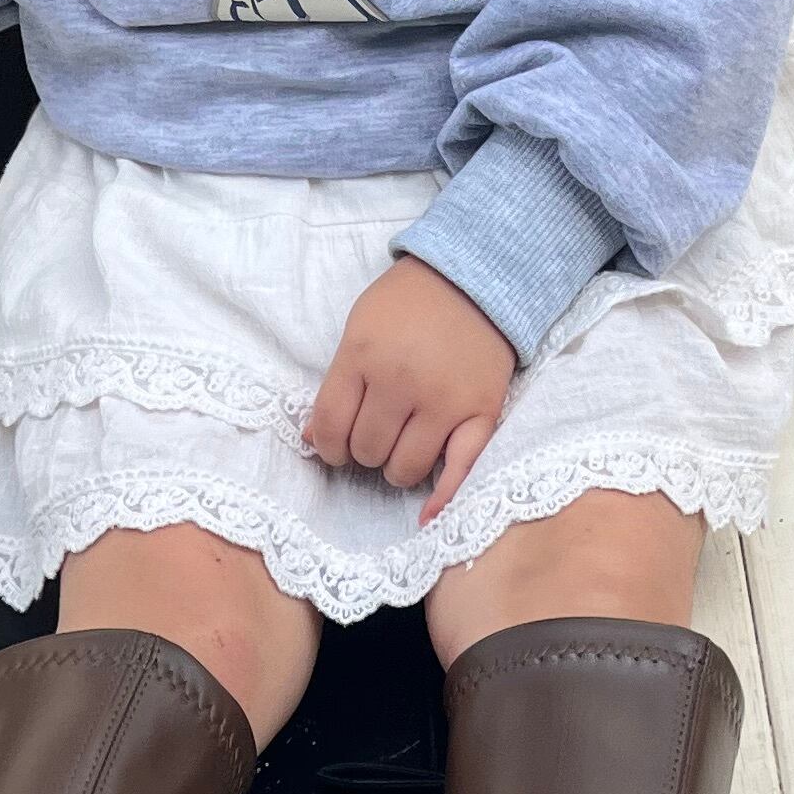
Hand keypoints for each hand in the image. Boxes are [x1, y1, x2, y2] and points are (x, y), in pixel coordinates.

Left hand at [305, 256, 514, 522]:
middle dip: (366, 450)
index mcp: (363, 356)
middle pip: (367, 451)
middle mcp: (402, 382)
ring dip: (397, 468)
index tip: (336, 445)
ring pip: (405, 469)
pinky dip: (442, 499)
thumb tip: (312, 440)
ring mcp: (444, 400)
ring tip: (404, 446)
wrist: (476, 277)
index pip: (329, 427)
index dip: (328, 446)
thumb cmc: (409, 303)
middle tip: (378, 435)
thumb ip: (337, 383)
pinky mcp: (480, 413)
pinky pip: (459, 469)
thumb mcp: (359, 328)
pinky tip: (427, 516)